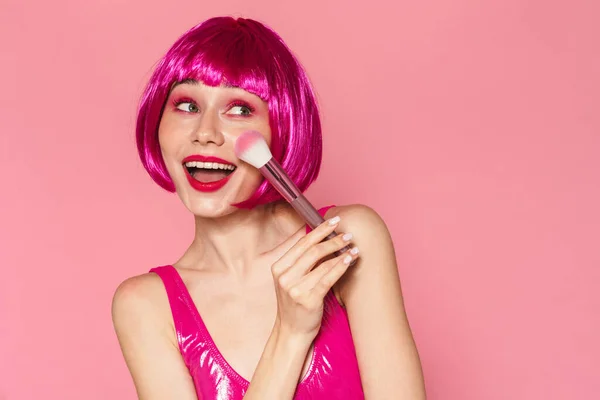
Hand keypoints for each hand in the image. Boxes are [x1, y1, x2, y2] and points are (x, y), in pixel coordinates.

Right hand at [271, 216, 358, 339]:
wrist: (291, 332)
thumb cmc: (295, 305)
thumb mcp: (291, 280)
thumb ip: (301, 262)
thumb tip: (323, 238)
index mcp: (279, 268)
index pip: (302, 243)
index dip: (319, 230)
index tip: (334, 221)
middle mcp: (284, 277)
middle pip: (312, 250)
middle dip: (332, 239)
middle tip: (347, 234)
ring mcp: (295, 289)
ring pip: (322, 263)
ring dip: (340, 252)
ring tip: (353, 247)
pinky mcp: (308, 300)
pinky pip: (328, 278)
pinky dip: (340, 266)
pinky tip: (349, 259)